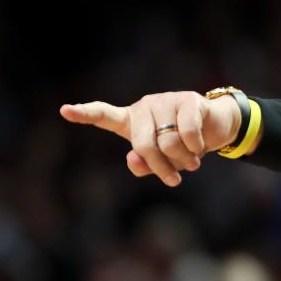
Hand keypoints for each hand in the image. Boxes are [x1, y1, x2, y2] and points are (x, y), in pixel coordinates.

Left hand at [59, 91, 245, 186]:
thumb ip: (143, 165)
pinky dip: (195, 148)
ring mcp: (165, 101)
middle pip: (143, 145)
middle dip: (161, 168)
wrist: (215, 129)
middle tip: (174, 180)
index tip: (64, 111)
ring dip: (184, 160)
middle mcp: (145, 107)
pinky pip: (187, 132)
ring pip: (168, 142)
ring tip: (192, 162)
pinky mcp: (188, 100)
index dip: (84, 114)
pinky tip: (200, 148)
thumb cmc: (182, 147)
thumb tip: (133, 158)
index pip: (104, 115)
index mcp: (132, 121)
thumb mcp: (162, 162)